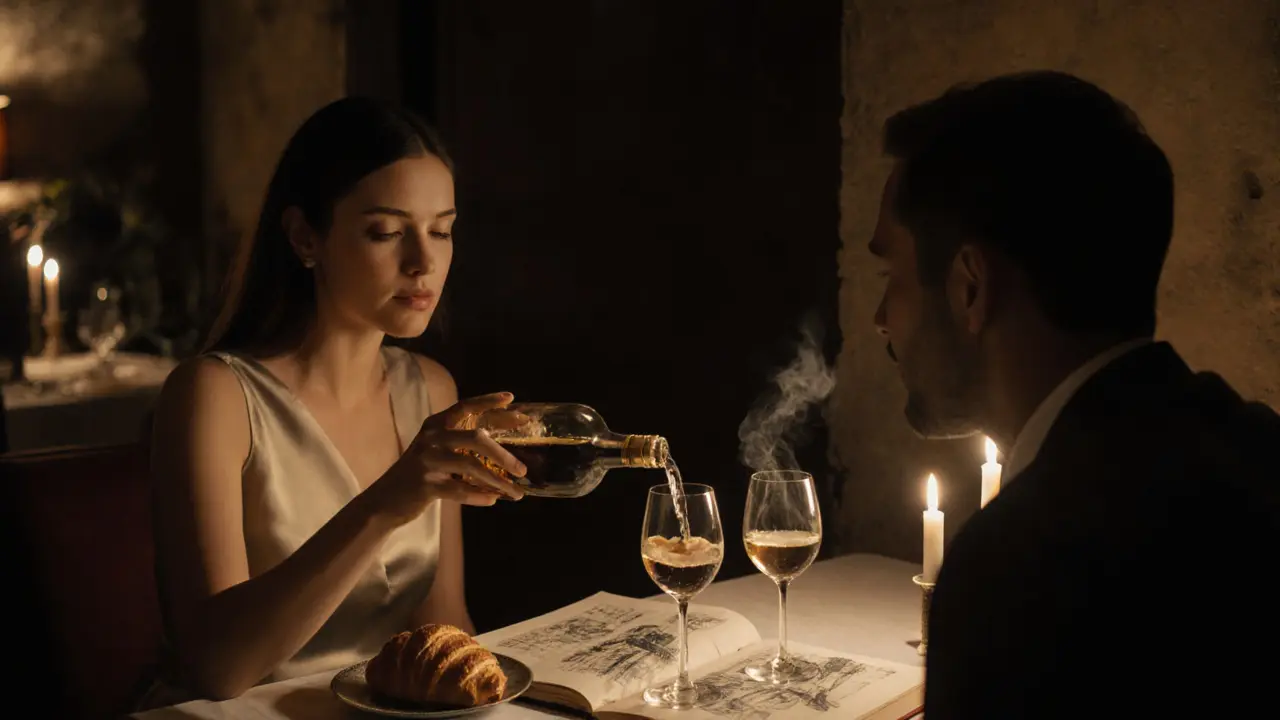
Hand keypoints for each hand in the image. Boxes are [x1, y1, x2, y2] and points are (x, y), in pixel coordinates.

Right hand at [366, 392, 528, 525]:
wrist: (385, 500)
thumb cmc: (421, 473)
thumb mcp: (437, 450)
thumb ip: (462, 443)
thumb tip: (505, 449)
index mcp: (436, 425)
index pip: (465, 407)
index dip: (488, 402)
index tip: (511, 399)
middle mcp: (431, 438)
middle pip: (476, 438)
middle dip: (504, 454)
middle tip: (523, 470)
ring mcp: (427, 461)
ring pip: (472, 467)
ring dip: (498, 482)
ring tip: (516, 493)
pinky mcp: (425, 485)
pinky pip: (460, 491)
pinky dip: (479, 496)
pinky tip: (492, 501)